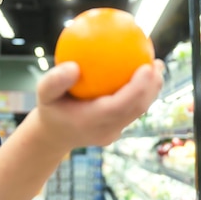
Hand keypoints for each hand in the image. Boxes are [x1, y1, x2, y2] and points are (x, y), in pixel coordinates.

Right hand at [35, 60, 163, 148]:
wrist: (53, 135)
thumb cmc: (50, 108)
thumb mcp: (43, 94)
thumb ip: (54, 81)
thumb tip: (74, 66)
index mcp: (90, 121)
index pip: (120, 107)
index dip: (138, 89)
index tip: (147, 67)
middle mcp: (106, 129)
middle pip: (136, 110)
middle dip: (151, 88)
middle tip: (157, 63)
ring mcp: (113, 132)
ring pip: (138, 111)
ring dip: (151, 90)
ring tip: (157, 66)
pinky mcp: (117, 129)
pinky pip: (133, 109)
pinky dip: (141, 92)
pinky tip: (143, 71)